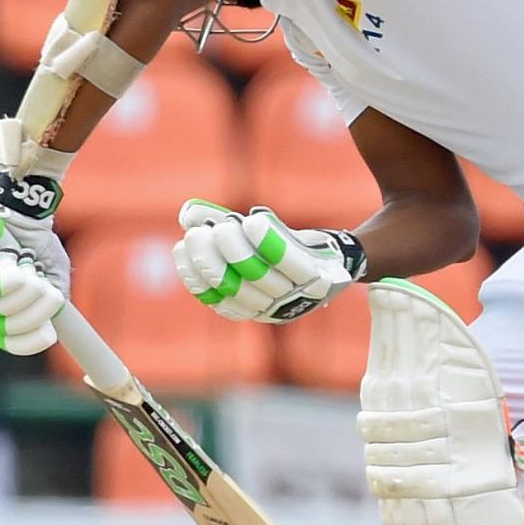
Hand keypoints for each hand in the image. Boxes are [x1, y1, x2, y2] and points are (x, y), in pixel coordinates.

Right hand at [169, 200, 361, 322]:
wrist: (343, 254)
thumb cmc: (292, 249)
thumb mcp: (255, 243)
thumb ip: (223, 232)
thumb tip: (188, 214)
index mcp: (253, 308)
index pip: (218, 299)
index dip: (196, 276)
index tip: (181, 247)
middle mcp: (274, 310)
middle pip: (234, 287)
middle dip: (212, 259)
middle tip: (199, 233)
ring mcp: (297, 297)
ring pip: (259, 274)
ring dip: (237, 248)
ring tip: (225, 224)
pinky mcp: (318, 279)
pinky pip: (289, 261)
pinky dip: (269, 240)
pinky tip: (254, 218)